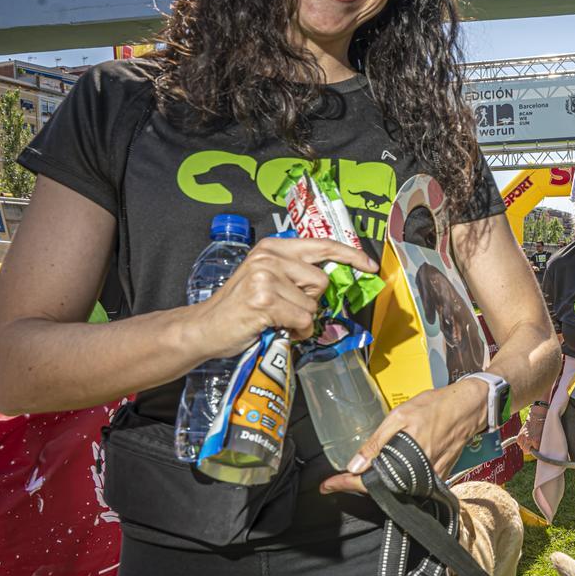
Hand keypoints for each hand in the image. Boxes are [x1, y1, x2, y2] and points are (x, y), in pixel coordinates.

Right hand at [188, 237, 377, 358]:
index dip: (350, 255)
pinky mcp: (265, 300)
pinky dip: (295, 330)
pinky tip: (275, 327)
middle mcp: (269, 257)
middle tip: (286, 308)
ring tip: (278, 319)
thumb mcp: (266, 279)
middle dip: (311, 301)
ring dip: (302, 319)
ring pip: (312, 304)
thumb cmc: (239, 308)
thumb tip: (331, 281)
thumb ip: (295, 274)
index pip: (321, 244)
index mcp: (272, 247)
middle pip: (322, 280)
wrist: (204, 328)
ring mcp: (266, 277)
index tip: (369, 266)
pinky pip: (302, 319)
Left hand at [320, 377, 487, 494]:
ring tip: (357, 476)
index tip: (325, 487)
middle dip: (359, 486)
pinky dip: (396, 480)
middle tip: (338, 480)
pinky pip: (411, 484)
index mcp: (405, 459)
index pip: (369, 480)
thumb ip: (377, 442)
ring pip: (396, 488)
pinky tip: (387, 470)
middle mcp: (417, 474)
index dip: (344, 485)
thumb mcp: (400, 416)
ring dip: (377, 484)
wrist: (469, 408)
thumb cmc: (435, 407)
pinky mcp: (438, 477)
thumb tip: (353, 465)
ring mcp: (429, 477)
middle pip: (382, 489)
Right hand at [518, 405, 547, 454]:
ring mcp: (523, 436)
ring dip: (524, 445)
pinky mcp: (519, 433)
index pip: (534, 452)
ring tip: (529, 441)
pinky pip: (518, 441)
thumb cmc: (543, 425)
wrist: (538, 416)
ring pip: (521, 446)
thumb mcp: (544, 436)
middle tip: (532, 446)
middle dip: (529, 449)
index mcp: (536, 441)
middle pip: (525, 451)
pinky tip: (525, 438)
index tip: (537, 449)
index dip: (536, 451)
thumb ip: (541, 444)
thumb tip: (540, 451)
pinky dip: (521, 441)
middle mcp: (528, 439)